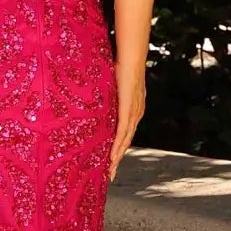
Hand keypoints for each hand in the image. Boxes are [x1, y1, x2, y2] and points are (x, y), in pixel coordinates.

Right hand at [107, 66, 143, 180]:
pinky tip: (112, 157)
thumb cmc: (122, 65)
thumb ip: (107, 93)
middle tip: (110, 174)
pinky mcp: (128, 110)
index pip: (126, 133)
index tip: (111, 161)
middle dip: (118, 159)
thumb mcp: (113, 84)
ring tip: (109, 170)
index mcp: (134, 109)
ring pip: (124, 141)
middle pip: (126, 142)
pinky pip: (122, 132)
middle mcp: (136, 114)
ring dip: (117, 157)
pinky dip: (117, 146)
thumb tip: (94, 92)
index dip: (119, 148)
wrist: (132, 56)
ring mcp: (133, 113)